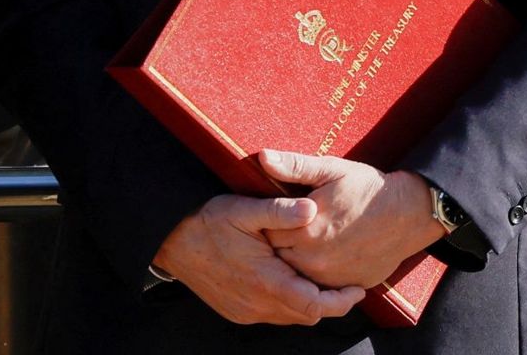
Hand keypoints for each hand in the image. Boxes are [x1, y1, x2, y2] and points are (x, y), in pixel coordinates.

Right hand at [154, 193, 366, 325]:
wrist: (169, 241)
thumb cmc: (206, 223)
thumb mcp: (242, 209)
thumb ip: (279, 211)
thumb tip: (313, 209)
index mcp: (267, 282)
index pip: (317, 306)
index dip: (342, 301)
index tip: (358, 289)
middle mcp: (258, 305)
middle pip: (307, 315)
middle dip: (328, 303)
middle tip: (342, 284)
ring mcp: (246, 311)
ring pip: (290, 317)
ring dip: (306, 303)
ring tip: (316, 280)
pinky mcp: (236, 312)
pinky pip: (271, 315)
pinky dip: (285, 303)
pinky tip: (284, 282)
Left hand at [259, 150, 445, 288]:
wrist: (410, 213)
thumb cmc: (367, 189)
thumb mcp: (331, 170)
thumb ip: (294, 166)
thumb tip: (263, 157)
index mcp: (307, 229)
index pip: (266, 232)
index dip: (268, 222)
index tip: (274, 214)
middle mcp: (316, 258)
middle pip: (278, 255)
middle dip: (279, 241)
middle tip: (287, 226)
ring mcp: (333, 276)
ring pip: (297, 272)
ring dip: (296, 259)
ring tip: (304, 239)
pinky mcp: (348, 285)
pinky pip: (320, 285)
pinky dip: (317, 272)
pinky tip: (322, 254)